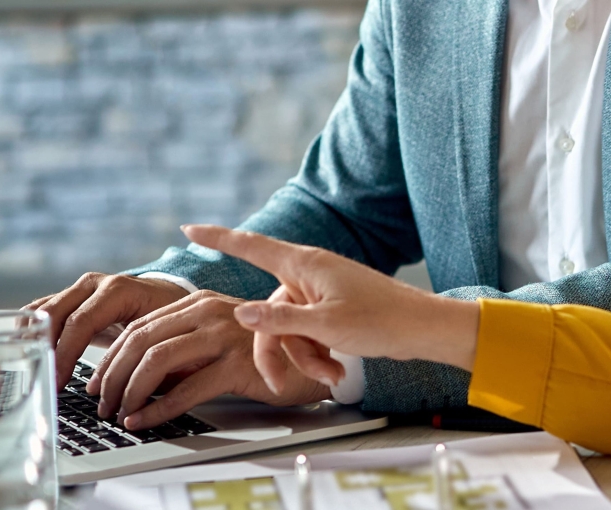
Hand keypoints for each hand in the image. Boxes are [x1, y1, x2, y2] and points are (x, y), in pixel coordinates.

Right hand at [28, 272, 189, 389]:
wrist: (167, 297)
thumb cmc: (167, 319)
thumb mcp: (160, 336)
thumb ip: (138, 358)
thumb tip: (119, 397)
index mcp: (117, 290)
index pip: (81, 322)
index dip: (65, 354)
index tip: (57, 382)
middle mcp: (94, 284)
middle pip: (55, 314)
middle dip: (44, 349)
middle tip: (39, 381)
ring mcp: (79, 289)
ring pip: (42, 310)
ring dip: (31, 339)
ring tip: (28, 370)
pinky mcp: (70, 298)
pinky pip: (42, 311)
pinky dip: (30, 331)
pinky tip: (26, 354)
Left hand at [85, 289, 330, 428]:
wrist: (313, 361)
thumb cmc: (261, 354)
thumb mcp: (215, 341)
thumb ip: (181, 348)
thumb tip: (133, 376)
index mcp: (198, 302)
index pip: (140, 326)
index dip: (111, 356)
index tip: (97, 382)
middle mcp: (209, 311)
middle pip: (141, 340)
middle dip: (113, 376)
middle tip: (102, 403)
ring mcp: (224, 335)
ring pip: (157, 360)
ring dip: (130, 392)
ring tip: (120, 413)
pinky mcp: (238, 364)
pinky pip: (186, 389)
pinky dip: (157, 409)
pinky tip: (144, 421)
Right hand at [182, 225, 479, 393]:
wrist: (421, 329)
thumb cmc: (380, 320)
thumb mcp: (324, 325)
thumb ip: (279, 320)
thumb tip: (238, 313)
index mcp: (304, 264)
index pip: (251, 246)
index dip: (217, 237)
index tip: (189, 228)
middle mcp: (308, 274)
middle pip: (267, 312)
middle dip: (274, 350)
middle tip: (277, 383)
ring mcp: (320, 293)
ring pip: (288, 329)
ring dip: (302, 358)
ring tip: (330, 374)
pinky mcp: (331, 311)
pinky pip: (307, 334)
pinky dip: (317, 355)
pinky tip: (336, 371)